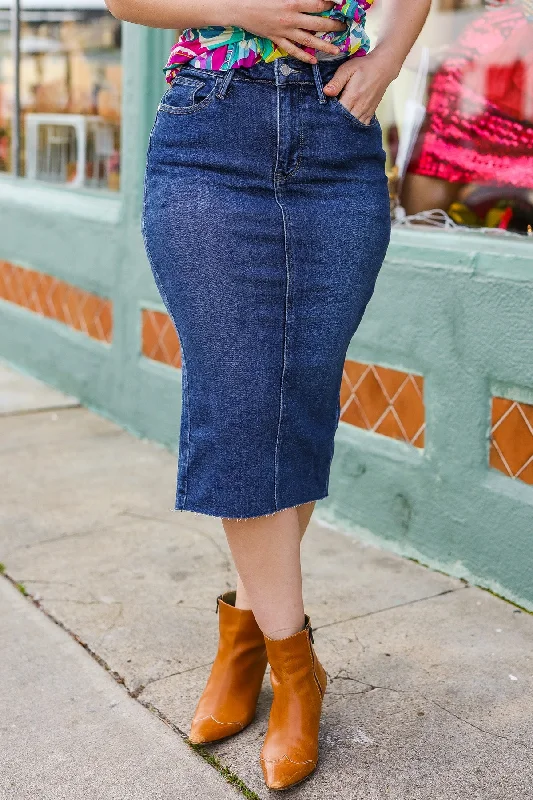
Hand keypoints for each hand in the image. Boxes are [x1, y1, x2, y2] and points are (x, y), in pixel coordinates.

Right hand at [227, 0, 346, 63]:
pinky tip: (313, 60)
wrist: (239, 7)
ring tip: (336, 50)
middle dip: (333, 26)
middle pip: (318, 24)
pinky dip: (304, 56)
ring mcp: (285, 31)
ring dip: (324, 46)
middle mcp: (291, 18)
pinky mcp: (277, 39)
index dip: (331, 5)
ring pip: (309, 41)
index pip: (319, 4)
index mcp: (293, 1)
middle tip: (344, 28)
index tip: (340, 7)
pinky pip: (293, 50)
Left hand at [323, 49, 399, 123]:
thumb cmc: (363, 66)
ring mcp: (366, 112)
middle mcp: (360, 108)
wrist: (383, 67)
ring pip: (352, 126)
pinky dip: (354, 127)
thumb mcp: (347, 69)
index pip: (336, 113)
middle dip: (335, 122)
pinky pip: (361, 125)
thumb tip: (326, 92)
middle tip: (327, 119)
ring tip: (336, 122)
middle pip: (344, 122)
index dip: (328, 114)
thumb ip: (336, 81)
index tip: (322, 112)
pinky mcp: (370, 113)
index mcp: (352, 97)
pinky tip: (348, 124)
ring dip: (344, 126)